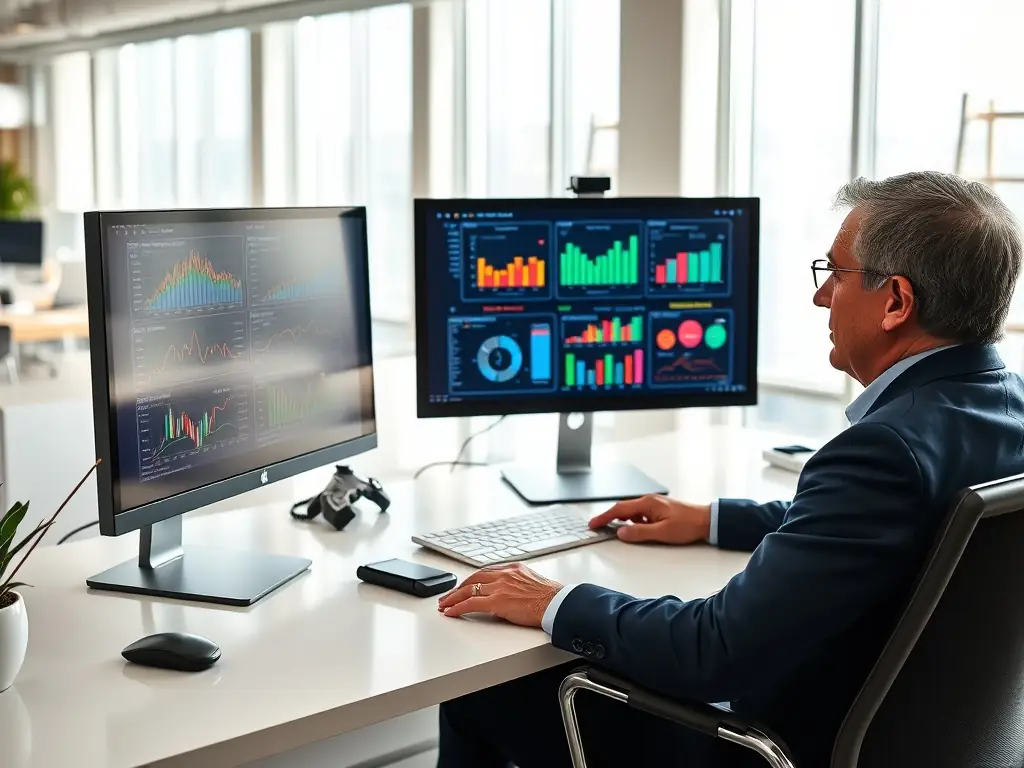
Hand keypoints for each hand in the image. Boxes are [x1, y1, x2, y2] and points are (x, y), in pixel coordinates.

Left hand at [437, 563, 562, 627]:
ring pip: (468, 590)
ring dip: (453, 598)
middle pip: (473, 579)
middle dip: (458, 588)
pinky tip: (451, 612)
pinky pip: (471, 603)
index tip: (463, 586)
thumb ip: (515, 585)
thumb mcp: (530, 583)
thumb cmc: (550, 597)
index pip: (484, 572)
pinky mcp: (498, 601)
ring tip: (444, 605)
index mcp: (512, 568)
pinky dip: (458, 607)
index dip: (471, 580)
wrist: (557, 603)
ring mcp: (499, 587)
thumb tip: (505, 598)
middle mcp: (504, 574)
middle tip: (447, 596)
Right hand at [589, 494, 711, 544]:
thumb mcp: (662, 533)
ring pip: (632, 512)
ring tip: (619, 532)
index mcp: (647, 504)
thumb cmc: (688, 525)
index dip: (604, 517)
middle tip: (598, 527)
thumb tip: (621, 533)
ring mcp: (654, 505)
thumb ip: (639, 533)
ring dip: (623, 521)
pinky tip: (639, 530)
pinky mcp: (659, 510)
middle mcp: (648, 501)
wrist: (707, 520)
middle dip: (610, 518)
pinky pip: (640, 514)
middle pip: (623, 509)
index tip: (593, 524)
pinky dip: (634, 522)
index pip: (619, 510)